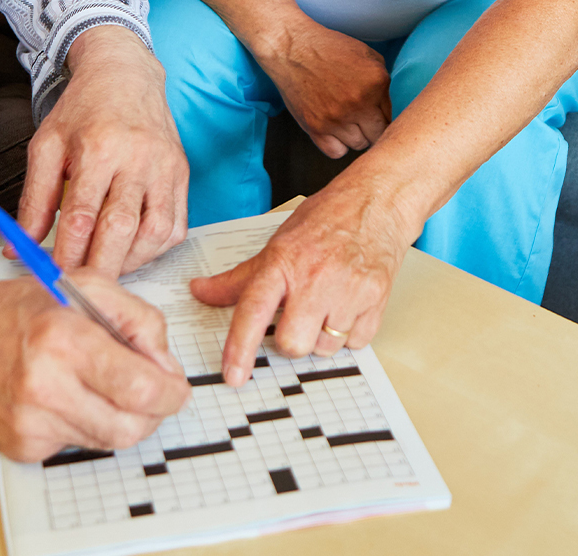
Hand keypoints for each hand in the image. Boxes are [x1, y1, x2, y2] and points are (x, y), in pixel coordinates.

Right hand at [0, 233, 189, 462]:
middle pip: (131, 427)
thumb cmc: (19, 307)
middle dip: (153, 411)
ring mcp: (30, 423)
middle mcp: (44, 387)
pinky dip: (86, 423)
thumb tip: (166, 367)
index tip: (175, 386)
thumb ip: (138, 319)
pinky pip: (78, 445)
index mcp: (64, 339)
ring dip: (120, 416)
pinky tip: (67, 395)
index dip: (171, 392)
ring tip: (102, 382)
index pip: (141, 389)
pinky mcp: (21, 446)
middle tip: (151, 390)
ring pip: (108, 441)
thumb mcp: (87, 286)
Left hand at [21, 26, 187, 275]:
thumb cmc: (84, 110)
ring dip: (131, 262)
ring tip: (107, 269)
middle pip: (121, 229)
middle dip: (100, 267)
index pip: (82, 216)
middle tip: (82, 289)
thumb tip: (18, 247)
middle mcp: (138, 157)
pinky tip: (133, 251)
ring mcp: (165, 167)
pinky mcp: (181, 173)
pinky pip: (176, 224)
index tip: (54, 277)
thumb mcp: (47, 146)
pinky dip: (156, 248)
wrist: (125, 75)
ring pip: (155, 231)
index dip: (67, 254)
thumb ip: (34, 200)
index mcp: (99, 148)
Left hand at [188, 178, 416, 385]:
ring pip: (324, 348)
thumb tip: (201, 292)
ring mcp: (348, 290)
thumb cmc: (327, 219)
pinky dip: (349, 332)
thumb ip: (240, 277)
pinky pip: (356, 343)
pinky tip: (348, 303)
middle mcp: (315, 277)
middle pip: (291, 343)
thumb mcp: (277, 244)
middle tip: (296, 317)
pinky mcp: (375, 300)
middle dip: (290, 340)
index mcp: (283, 262)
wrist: (376, 201)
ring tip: (327, 304)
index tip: (233, 376)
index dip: (240, 347)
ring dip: (322, 336)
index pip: (253, 310)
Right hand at [256, 21, 391, 158]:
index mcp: (376, 83)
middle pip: (378, 136)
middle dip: (373, 129)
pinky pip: (336, 152)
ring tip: (346, 121)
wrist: (292, 48)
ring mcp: (336, 118)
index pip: (391, 116)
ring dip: (355, 136)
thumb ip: (382, 83)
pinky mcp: (316, 127)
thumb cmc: (329, 49)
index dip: (382, 116)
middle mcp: (359, 103)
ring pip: (359, 145)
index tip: (374, 114)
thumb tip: (387, 110)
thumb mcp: (367, 55)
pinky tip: (334, 131)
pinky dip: (338, 145)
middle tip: (363, 121)